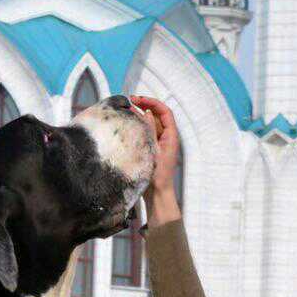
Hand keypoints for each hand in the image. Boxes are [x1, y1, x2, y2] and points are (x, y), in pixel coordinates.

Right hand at [130, 94, 180, 220]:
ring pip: (149, 123)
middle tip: (128, 103)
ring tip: (125, 112)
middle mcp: (166, 137)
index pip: (164, 112)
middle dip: (143, 106)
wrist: (157, 196)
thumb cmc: (157, 177)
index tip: (137, 100)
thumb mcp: (153, 151)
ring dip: (138, 116)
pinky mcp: (151, 149)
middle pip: (156, 115)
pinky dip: (136, 126)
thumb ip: (150, 131)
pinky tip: (126, 125)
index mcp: (171, 137)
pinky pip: (144, 133)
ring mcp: (158, 143)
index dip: (151, 102)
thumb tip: (146, 112)